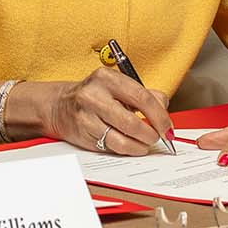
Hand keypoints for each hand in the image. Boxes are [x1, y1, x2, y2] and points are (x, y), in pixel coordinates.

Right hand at [30, 68, 173, 155]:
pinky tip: (130, 145)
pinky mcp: (83, 134)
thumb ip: (145, 94)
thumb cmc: (95, 96)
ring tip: (144, 143)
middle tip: (157, 137)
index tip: (167, 127)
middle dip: (151, 134)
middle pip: (132, 122)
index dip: (160, 116)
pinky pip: (112, 147)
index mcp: (107, 78)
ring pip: (122, 139)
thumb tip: (164, 111)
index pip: (142, 98)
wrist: (60, 105)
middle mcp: (94, 95)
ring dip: (140, 145)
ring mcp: (86, 116)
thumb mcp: (118, 86)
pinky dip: (127, 149)